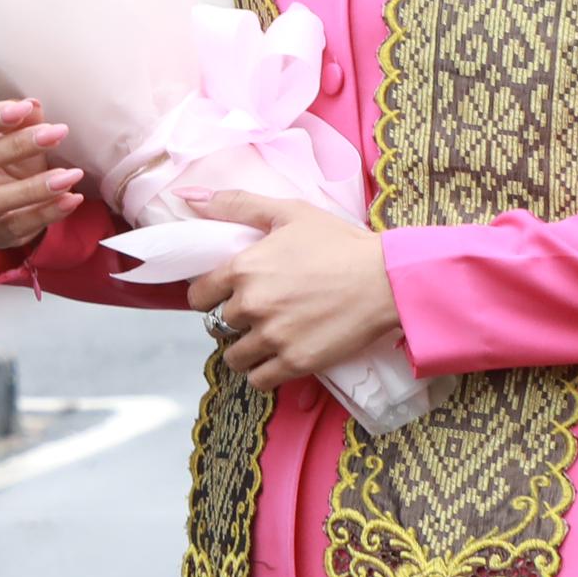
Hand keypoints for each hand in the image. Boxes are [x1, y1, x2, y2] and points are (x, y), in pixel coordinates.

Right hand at [0, 98, 79, 250]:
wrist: (15, 201)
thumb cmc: (10, 159)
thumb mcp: (17, 136)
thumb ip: (23, 120)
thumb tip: (34, 107)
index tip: (23, 108)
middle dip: (17, 146)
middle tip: (56, 133)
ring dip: (32, 188)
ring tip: (69, 176)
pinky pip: (16, 226)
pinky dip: (47, 213)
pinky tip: (71, 198)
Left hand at [185, 194, 401, 389]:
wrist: (388, 278)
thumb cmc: (340, 242)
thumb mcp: (289, 212)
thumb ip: (237, 205)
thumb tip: (190, 196)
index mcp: (243, 269)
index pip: (198, 296)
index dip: (208, 297)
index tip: (223, 297)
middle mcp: (252, 305)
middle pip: (218, 325)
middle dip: (233, 322)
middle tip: (256, 315)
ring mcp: (273, 336)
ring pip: (234, 357)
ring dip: (244, 351)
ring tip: (263, 341)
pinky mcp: (296, 361)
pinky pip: (259, 380)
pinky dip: (262, 374)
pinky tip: (274, 362)